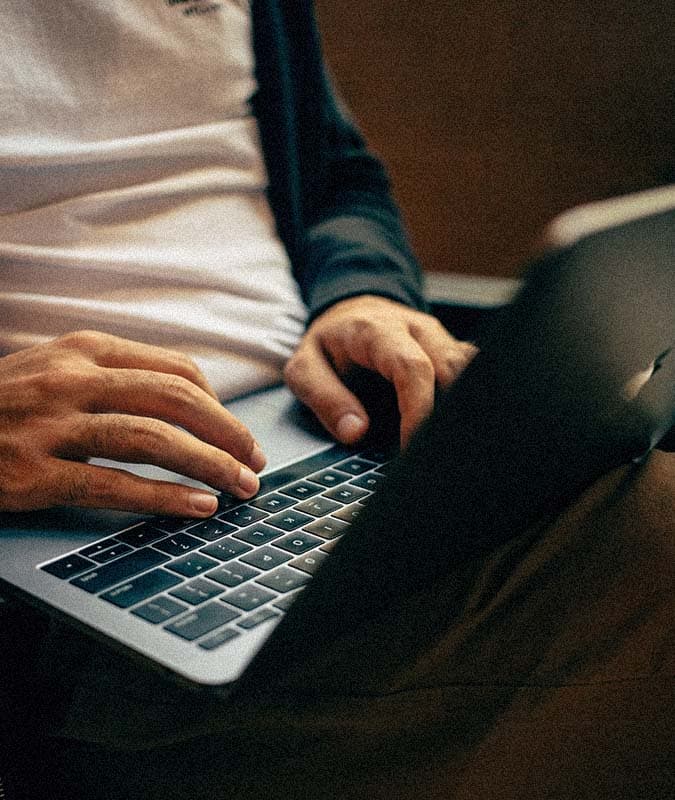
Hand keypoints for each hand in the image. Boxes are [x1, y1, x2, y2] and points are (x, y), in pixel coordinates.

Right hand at [0, 331, 265, 514]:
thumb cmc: (3, 402)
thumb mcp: (56, 369)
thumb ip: (114, 376)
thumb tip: (185, 401)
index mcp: (84, 349)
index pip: (175, 368)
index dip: (219, 404)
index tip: (238, 432)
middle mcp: (72, 378)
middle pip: (175, 400)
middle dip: (227, 433)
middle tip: (255, 461)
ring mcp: (51, 425)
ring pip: (153, 439)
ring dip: (209, 464)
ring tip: (241, 487)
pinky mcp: (33, 473)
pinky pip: (114, 484)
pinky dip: (164, 496)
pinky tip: (196, 507)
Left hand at [284, 295, 476, 445]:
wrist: (349, 312)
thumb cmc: (329, 343)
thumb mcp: (304, 367)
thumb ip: (324, 397)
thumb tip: (355, 431)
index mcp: (377, 331)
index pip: (412, 367)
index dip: (419, 409)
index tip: (411, 445)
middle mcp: (416, 329)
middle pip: (453, 367)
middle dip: (447, 414)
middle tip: (430, 452)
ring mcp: (439, 338)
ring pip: (471, 368)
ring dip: (462, 406)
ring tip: (444, 443)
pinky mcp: (451, 349)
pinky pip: (472, 372)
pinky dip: (468, 399)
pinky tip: (453, 427)